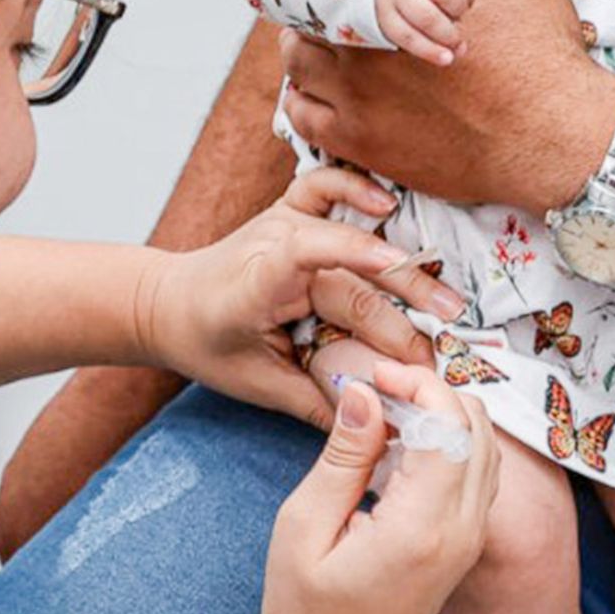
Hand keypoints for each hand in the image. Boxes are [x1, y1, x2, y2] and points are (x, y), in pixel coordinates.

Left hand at [140, 168, 465, 429]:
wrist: (168, 303)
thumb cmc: (208, 343)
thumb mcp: (257, 384)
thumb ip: (316, 403)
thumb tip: (379, 427)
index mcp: (258, 284)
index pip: (306, 258)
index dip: (351, 259)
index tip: (394, 273)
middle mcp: (273, 244)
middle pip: (350, 275)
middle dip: (403, 312)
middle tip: (447, 339)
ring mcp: (282, 221)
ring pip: (351, 231)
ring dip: (401, 261)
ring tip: (445, 296)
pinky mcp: (290, 212)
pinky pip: (326, 186)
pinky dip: (357, 187)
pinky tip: (390, 204)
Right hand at [238, 364, 498, 613]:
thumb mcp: (304, 526)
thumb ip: (343, 455)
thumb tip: (363, 391)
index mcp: (422, 527)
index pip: (451, 426)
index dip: (417, 385)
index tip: (374, 373)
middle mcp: (461, 531)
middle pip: (479, 428)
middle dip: (434, 391)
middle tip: (379, 384)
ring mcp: (470, 540)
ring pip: (486, 448)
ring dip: (445, 414)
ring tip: (388, 409)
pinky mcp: (466, 545)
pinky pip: (477, 475)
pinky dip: (452, 443)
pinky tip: (404, 444)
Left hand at [280, 0, 614, 212]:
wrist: (550, 133)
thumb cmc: (538, 45)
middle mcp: (363, 48)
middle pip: (306, 16)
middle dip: (314, 7)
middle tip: (328, 7)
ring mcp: (357, 99)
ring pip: (297, 65)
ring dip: (304, 49)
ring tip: (322, 44)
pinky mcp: (361, 143)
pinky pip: (302, 117)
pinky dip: (300, 98)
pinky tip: (320, 89)